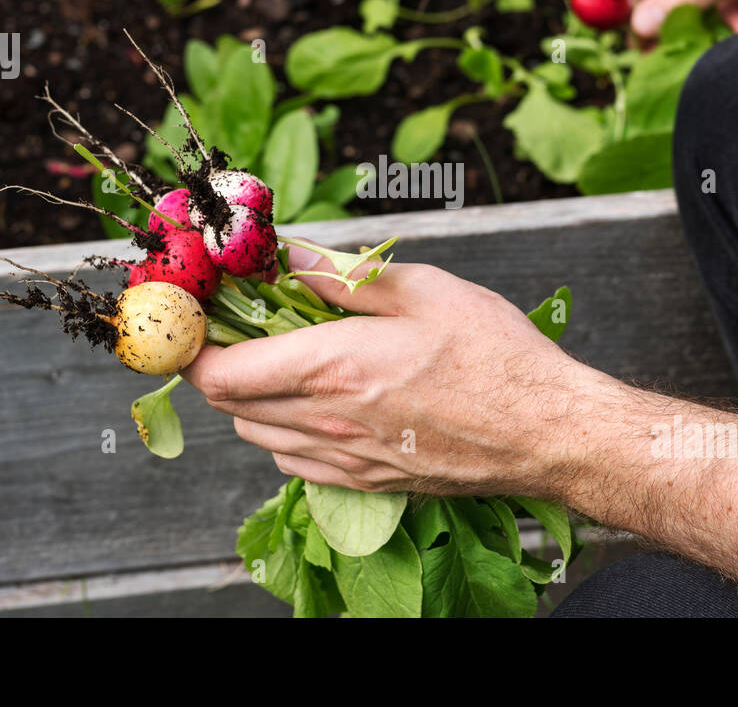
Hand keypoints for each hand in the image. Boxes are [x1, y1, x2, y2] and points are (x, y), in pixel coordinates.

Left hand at [184, 246, 586, 498]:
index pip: (217, 370)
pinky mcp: (365, 483)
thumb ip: (341, 275)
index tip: (198, 316)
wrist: (546, 430)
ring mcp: (342, 460)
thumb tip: (286, 254)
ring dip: (252, 396)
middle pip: (227, 403)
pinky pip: (292, 462)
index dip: (192, 344)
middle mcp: (324, 421)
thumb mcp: (421, 288)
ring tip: (286, 360)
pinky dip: (285, 431)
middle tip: (245, 326)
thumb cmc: (493, 354)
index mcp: (330, 366)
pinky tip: (320, 402)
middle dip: (220, 362)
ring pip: (255, 434)